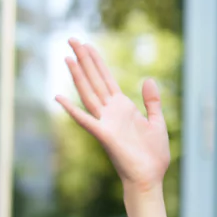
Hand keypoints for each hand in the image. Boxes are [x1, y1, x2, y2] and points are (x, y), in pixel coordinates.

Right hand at [55, 38, 170, 190]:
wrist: (150, 177)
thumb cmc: (153, 155)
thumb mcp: (157, 122)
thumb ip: (152, 102)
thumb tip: (148, 80)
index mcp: (123, 108)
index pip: (107, 79)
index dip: (97, 61)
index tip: (87, 44)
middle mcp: (111, 112)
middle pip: (94, 80)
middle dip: (84, 59)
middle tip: (72, 39)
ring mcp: (106, 122)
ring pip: (89, 93)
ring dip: (78, 76)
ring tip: (68, 57)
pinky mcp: (104, 135)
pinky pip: (85, 120)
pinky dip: (71, 110)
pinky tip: (59, 97)